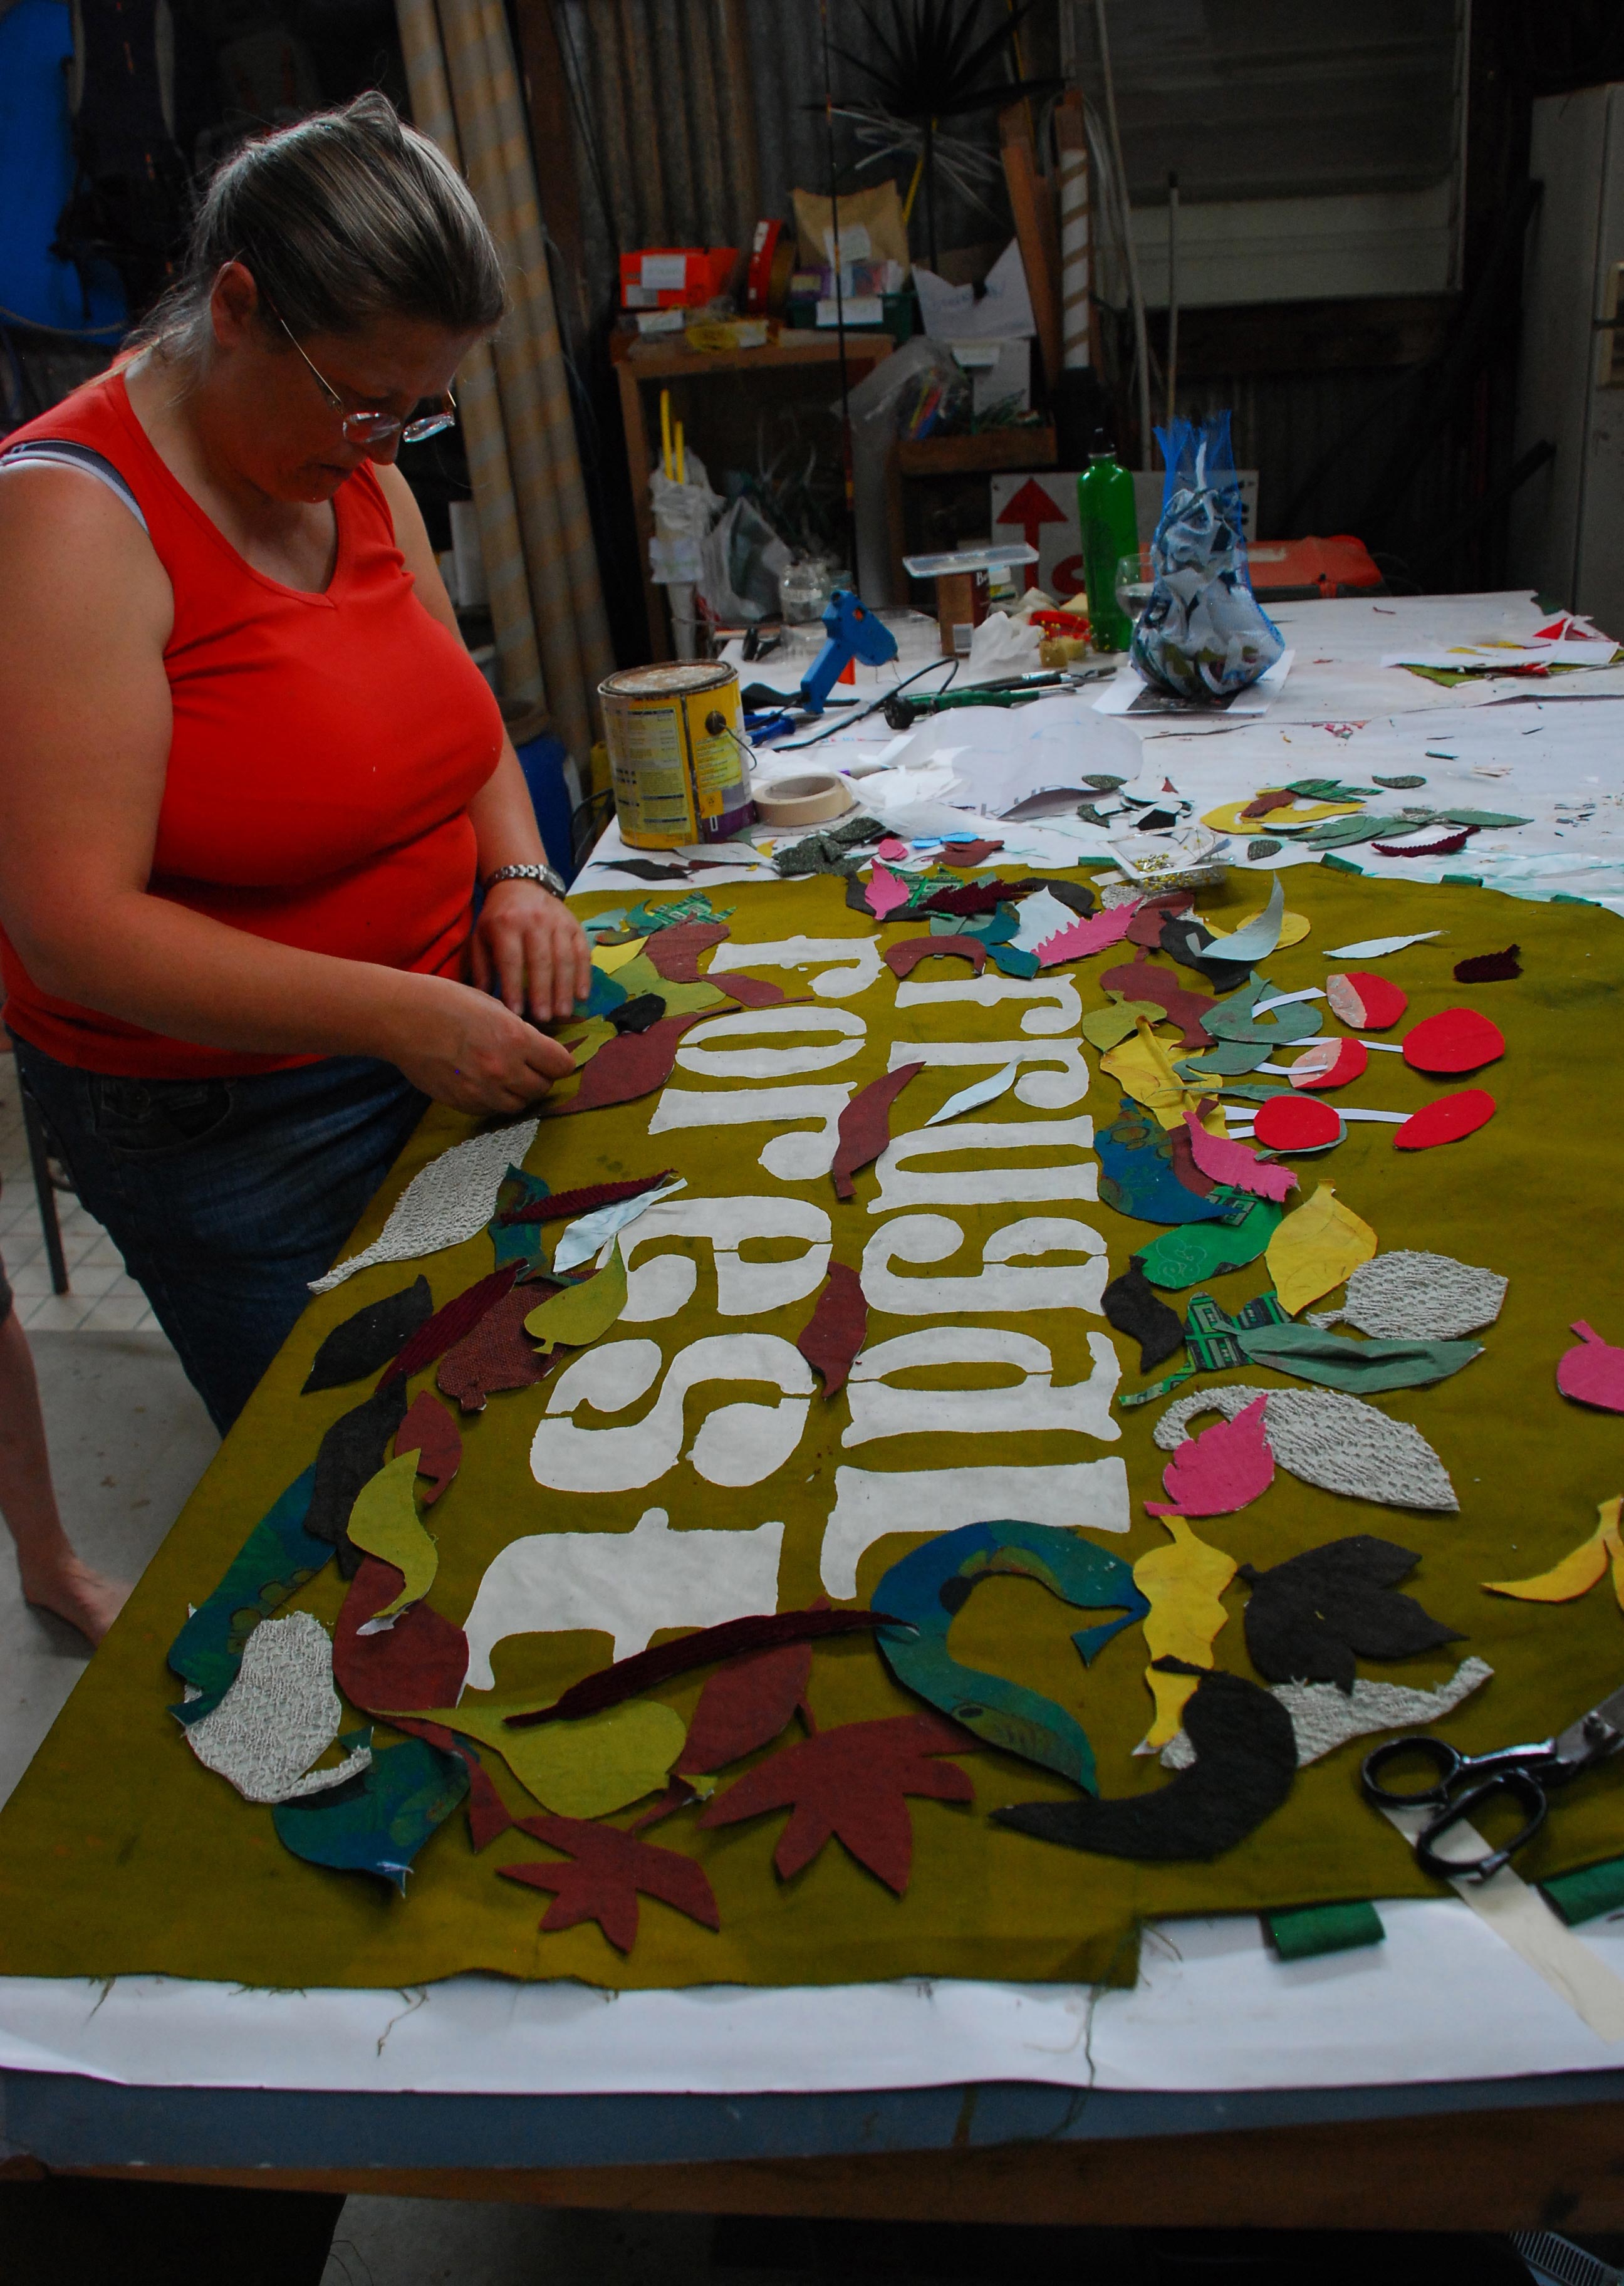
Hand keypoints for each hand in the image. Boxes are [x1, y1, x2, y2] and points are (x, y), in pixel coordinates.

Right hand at [387, 972, 575, 1113]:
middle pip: (543, 1088)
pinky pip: (492, 1110)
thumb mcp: (493, 1006)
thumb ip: (520, 1031)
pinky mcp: (463, 1103)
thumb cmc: (446, 1002)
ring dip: (518, 1092)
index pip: (561, 1065)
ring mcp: (482, 1090)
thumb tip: (540, 1049)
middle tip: (528, 1065)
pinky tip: (484, 1082)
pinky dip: (494, 1100)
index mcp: (516, 1038)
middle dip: (540, 1076)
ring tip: (506, 1075)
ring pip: (519, 1105)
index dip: (559, 1061)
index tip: (553, 1057)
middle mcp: (503, 1069)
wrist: (401, 1018)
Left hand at [471, 878, 593, 1024]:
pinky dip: (584, 975)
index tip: (516, 1013)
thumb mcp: (480, 937)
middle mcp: (534, 921)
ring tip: (564, 1013)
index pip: (511, 960)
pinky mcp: (575, 925)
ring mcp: (558, 922)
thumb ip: (481, 967)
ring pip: (564, 958)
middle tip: (545, 1018)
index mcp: (506, 924)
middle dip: (543, 992)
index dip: (514, 987)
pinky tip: (582, 996)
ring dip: (565, 988)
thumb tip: (485, 1002)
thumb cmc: (497, 918)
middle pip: (541, 961)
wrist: (520, 884)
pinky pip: (582, 952)